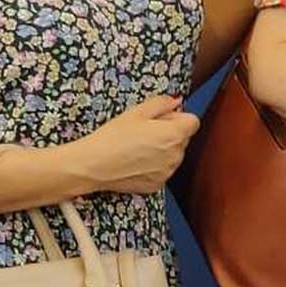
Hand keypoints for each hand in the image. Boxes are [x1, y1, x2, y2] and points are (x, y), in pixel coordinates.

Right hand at [73, 95, 200, 194]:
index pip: (193, 121)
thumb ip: (162, 103)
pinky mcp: (157, 185)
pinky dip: (154, 166)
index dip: (178, 117)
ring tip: (136, 147)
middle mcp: (176, 155)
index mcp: (174, 134)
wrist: (93, 165)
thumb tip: (176, 101)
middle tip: (144, 132)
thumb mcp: (136, 112)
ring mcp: (167, 172)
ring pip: (173, 155)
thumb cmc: (112, 138)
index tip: (163, 118)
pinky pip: (162, 170)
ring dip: (162, 150)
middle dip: (169, 132)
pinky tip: (134, 161)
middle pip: (183, 138)